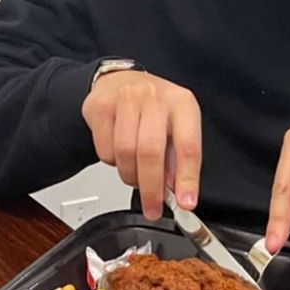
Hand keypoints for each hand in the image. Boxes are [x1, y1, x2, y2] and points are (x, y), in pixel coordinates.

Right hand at [82, 71, 200, 220]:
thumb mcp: (176, 128)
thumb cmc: (153, 109)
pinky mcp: (101, 107)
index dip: (187, 179)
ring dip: (130, 176)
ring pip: (125, 154)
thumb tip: (178, 194)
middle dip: (151, 188)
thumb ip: (178, 160)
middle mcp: (155, 97)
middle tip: (152, 207)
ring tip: (136, 176)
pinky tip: (120, 154)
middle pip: (151, 152)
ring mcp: (126, 99)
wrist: (120, 81)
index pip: (188, 146)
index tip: (185, 203)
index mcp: (182, 104)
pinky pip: (105, 151)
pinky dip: (113, 163)